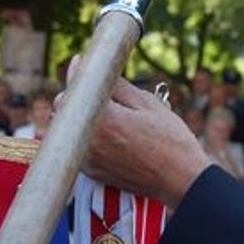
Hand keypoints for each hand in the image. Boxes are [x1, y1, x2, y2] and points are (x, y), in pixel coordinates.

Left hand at [65, 58, 209, 207]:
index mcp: (103, 118)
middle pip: (62, 107)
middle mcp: (89, 140)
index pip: (75, 86)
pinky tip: (107, 135)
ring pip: (66, 128)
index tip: (81, 63)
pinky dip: (85, 137)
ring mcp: (88, 159)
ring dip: (78, 117)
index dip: (77, 71)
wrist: (180, 180)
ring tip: (103, 114)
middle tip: (98, 91)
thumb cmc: (170, 140)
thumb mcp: (147, 103)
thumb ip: (117, 85)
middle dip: (76, 95)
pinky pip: (77, 146)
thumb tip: (96, 67)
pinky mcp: (91, 172)